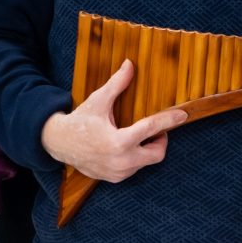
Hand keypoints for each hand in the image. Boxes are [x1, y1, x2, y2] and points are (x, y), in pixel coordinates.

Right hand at [40, 60, 181, 181]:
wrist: (59, 144)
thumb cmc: (80, 120)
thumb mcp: (98, 101)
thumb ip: (117, 84)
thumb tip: (130, 64)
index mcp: (119, 141)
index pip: (151, 129)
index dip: (169, 120)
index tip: (182, 115)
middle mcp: (121, 161)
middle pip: (157, 153)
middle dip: (160, 140)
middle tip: (155, 130)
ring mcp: (118, 173)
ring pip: (146, 161)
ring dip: (146, 148)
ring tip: (136, 136)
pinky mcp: (114, 179)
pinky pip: (135, 169)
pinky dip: (135, 157)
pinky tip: (125, 147)